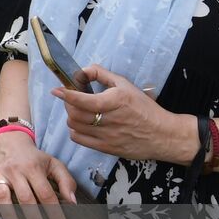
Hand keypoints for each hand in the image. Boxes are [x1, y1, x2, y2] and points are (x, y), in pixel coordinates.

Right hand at [0, 131, 76, 218]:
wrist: (10, 142)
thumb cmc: (35, 158)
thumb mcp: (54, 164)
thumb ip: (66, 181)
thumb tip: (73, 203)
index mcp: (34, 168)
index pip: (46, 194)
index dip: (55, 213)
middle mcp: (15, 170)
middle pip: (25, 198)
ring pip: (3, 196)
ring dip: (10, 216)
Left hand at [51, 64, 194, 163]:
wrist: (162, 135)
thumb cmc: (144, 108)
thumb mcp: (125, 85)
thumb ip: (102, 74)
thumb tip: (82, 70)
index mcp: (115, 101)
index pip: (83, 100)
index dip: (66, 95)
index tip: (56, 90)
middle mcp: (110, 120)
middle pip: (75, 114)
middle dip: (68, 104)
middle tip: (71, 99)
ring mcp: (107, 136)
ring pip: (75, 126)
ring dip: (72, 116)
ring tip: (79, 111)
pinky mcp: (106, 148)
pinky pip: (79, 139)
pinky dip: (75, 130)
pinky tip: (82, 124)